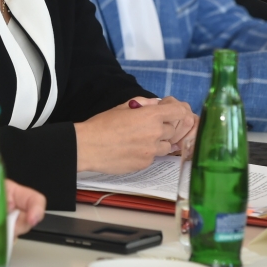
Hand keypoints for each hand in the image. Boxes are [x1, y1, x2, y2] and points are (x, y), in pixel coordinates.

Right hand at [74, 96, 196, 174]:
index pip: (178, 112)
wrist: (88, 146)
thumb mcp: (122, 107)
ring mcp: (151, 151)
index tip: (169, 113)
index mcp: (150, 115)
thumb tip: (155, 104)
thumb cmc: (102, 124)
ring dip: (158, 143)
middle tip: (146, 128)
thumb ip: (142, 103)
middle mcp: (155, 133)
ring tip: (140, 141)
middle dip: (163, 128)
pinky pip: (153, 158)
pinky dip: (147, 154)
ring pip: (166, 146)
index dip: (176, 112)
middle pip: (172, 130)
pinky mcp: (145, 164)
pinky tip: (132, 150)